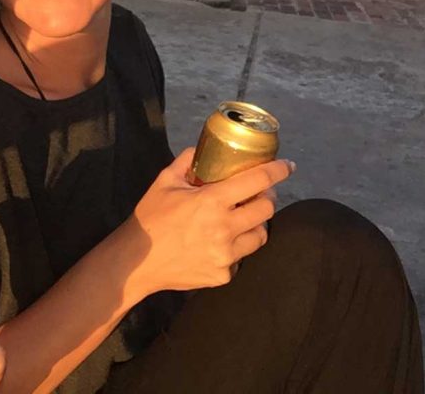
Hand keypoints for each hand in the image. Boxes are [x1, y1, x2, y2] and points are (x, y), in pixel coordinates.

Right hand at [124, 148, 293, 295]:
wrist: (137, 261)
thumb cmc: (150, 218)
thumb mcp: (164, 181)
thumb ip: (186, 161)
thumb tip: (202, 149)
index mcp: (212, 201)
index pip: (257, 181)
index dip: (277, 171)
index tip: (287, 166)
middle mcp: (224, 228)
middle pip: (267, 209)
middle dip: (266, 197)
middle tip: (256, 193)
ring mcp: (226, 255)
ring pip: (260, 235)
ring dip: (255, 224)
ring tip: (241, 219)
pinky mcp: (223, 275)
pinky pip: (241, 257)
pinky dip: (236, 248)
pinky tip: (219, 243)